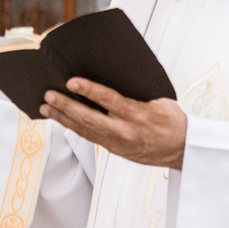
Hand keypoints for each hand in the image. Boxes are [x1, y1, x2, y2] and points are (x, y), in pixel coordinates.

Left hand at [42, 78, 186, 169]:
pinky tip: (62, 120)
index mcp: (138, 114)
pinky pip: (89, 137)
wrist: (182, 151)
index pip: (108, 100)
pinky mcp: (114, 149)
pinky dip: (73, 127)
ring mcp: (117, 143)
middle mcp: (125, 130)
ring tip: (46, 108)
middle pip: (88, 117)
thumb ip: (135, 93)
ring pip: (84, 129)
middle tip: (48, 95)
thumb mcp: (160, 101)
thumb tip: (112, 76)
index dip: (88, 90)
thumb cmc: (172, 122)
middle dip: (65, 106)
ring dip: (63, 118)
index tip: (71, 82)